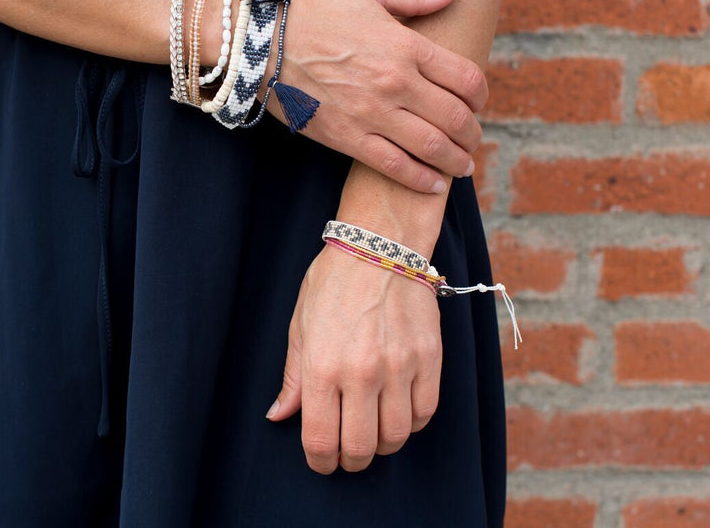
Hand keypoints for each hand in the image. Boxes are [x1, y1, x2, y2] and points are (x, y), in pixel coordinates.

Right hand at [261, 0, 487, 193]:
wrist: (260, 42)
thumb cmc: (311, 10)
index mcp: (405, 46)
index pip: (466, 78)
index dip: (481, 95)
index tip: (478, 102)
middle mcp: (395, 83)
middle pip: (456, 118)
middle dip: (472, 133)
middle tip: (472, 139)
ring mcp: (372, 114)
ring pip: (431, 147)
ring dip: (456, 160)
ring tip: (462, 166)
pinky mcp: (347, 137)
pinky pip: (394, 166)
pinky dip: (420, 179)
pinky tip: (433, 184)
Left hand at [265, 243, 442, 473]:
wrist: (379, 246)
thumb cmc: (333, 283)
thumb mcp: (300, 326)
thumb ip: (293, 378)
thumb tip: (280, 415)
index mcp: (323, 366)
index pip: (321, 441)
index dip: (320, 462)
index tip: (321, 461)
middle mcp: (362, 373)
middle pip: (361, 448)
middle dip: (349, 460)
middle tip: (346, 453)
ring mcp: (400, 367)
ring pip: (396, 437)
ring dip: (381, 444)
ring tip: (371, 431)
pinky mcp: (430, 359)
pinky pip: (425, 413)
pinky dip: (410, 422)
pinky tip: (397, 410)